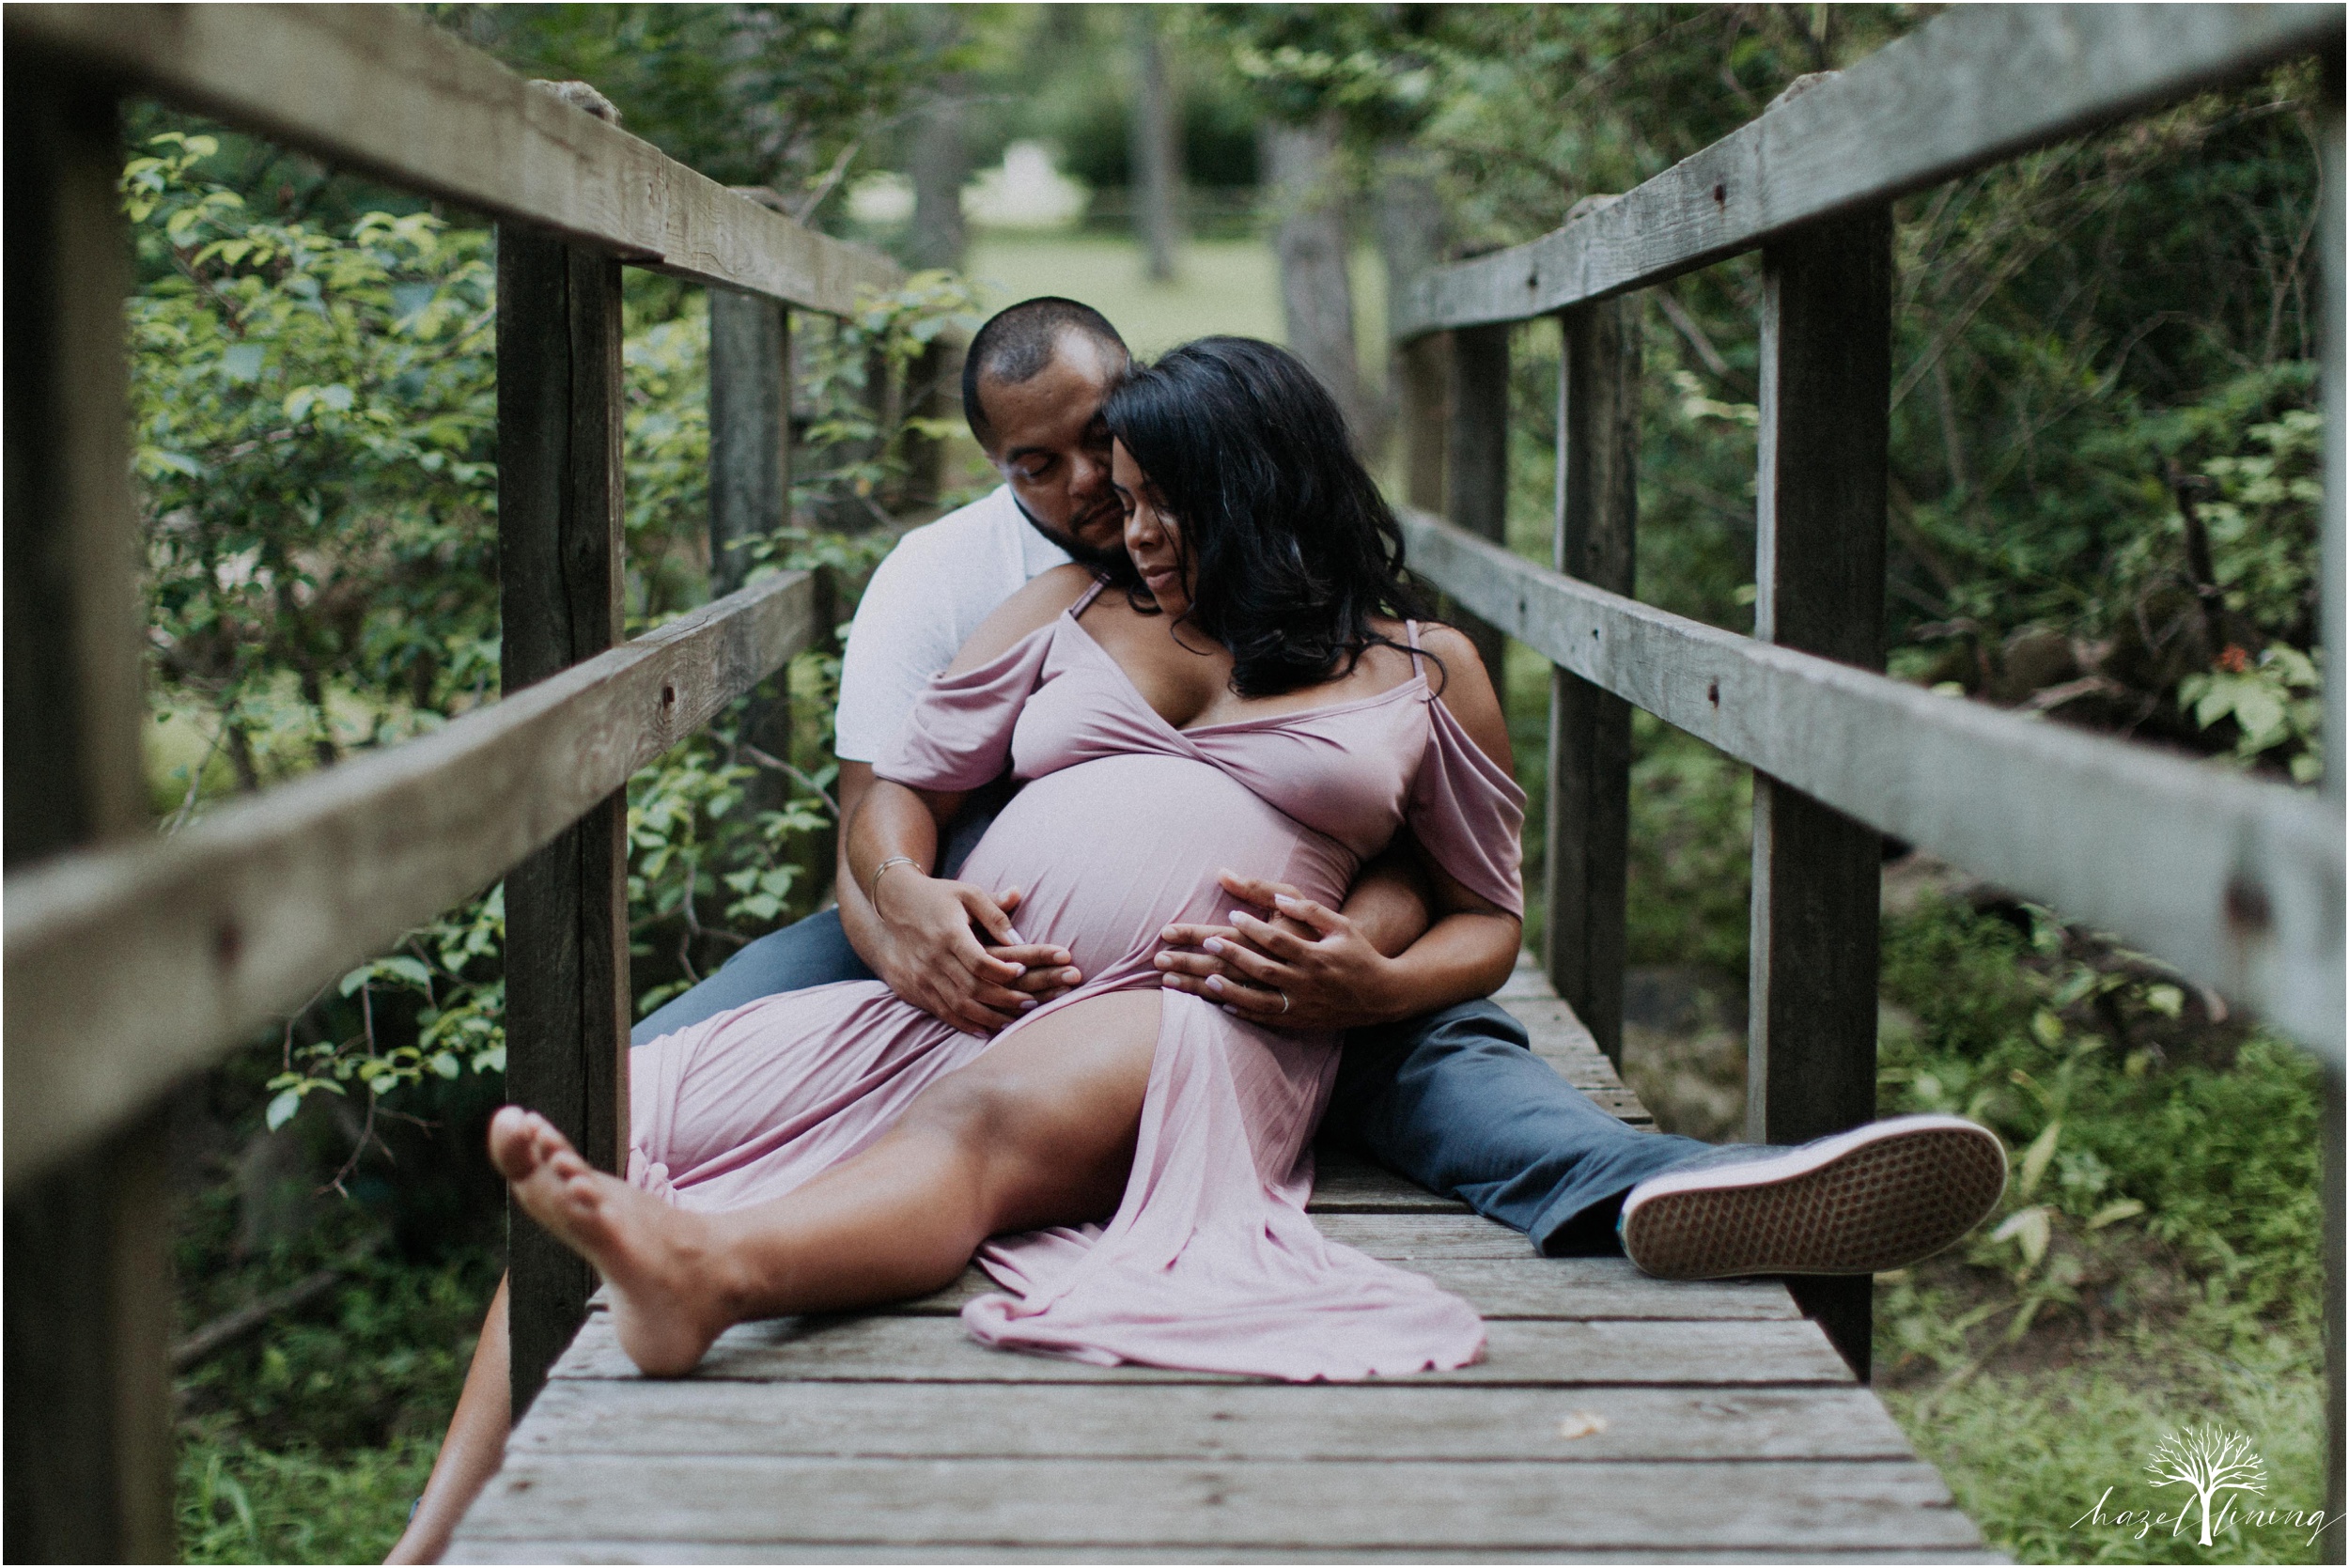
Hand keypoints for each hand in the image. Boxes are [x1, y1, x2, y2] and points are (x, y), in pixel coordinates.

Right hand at [871, 877, 1082, 1034]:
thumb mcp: (966, 893)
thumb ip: (994, 912)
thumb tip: (1019, 937)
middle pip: (972, 987)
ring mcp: (922, 977)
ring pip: (959, 1005)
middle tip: (1031, 1004)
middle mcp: (933, 958)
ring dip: (988, 1017)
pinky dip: (965, 1024)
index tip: (1024, 971)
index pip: (979, 961)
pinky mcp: (915, 989)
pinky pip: (943, 1013)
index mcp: (948, 933)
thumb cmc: (936, 897)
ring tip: (1014, 1023)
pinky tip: (986, 1030)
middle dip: (1004, 999)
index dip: (1003, 970)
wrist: (889, 905)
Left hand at [1152, 869, 1397, 1030]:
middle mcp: (1307, 982)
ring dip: (1231, 988)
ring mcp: (1301, 1004)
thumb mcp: (1341, 926)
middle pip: (1263, 968)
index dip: (1255, 927)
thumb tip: (1279, 896)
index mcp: (1316, 956)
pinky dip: (1243, 1012)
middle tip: (1208, 941)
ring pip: (1259, 998)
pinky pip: (1266, 1018)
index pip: (1279, 940)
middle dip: (1233, 954)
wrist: (1382, 996)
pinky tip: (1221, 1003)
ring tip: (1206, 977)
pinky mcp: (1299, 1020)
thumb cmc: (1359, 954)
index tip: (1233, 914)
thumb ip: (1310, 911)